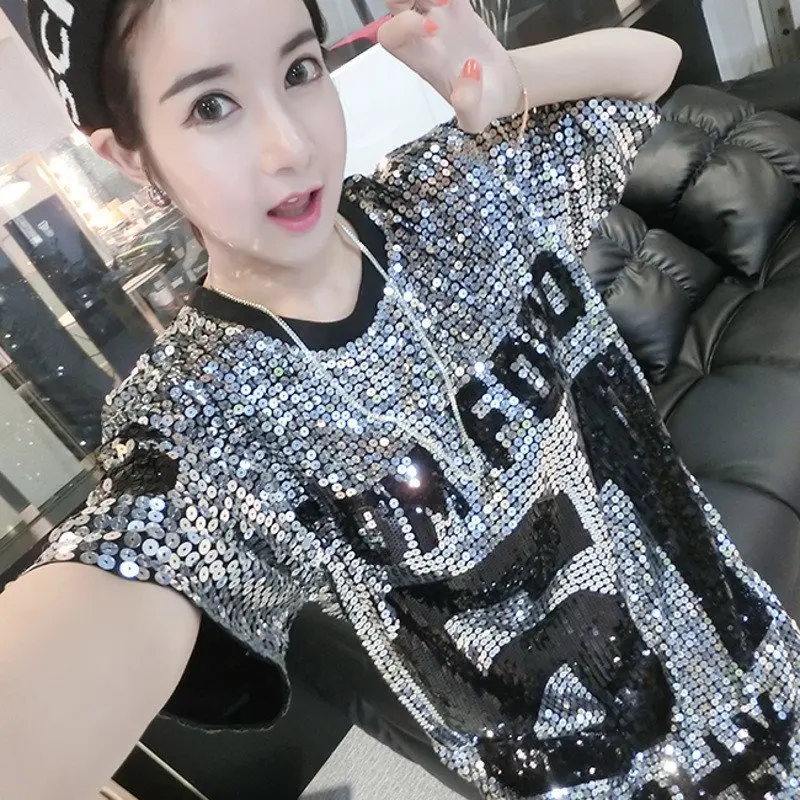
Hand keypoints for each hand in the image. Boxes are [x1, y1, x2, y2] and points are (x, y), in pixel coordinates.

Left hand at [378, 0, 523, 132]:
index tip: (435, 28)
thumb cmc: (481, 105)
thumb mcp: (475, 118)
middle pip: (397, 4)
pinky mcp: (459, 8)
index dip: (405, 26)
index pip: (391, 37)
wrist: (499, 92)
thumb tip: (469, 70)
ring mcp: (440, 17)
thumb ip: (468, 104)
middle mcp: (424, 36)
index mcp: (421, 60)